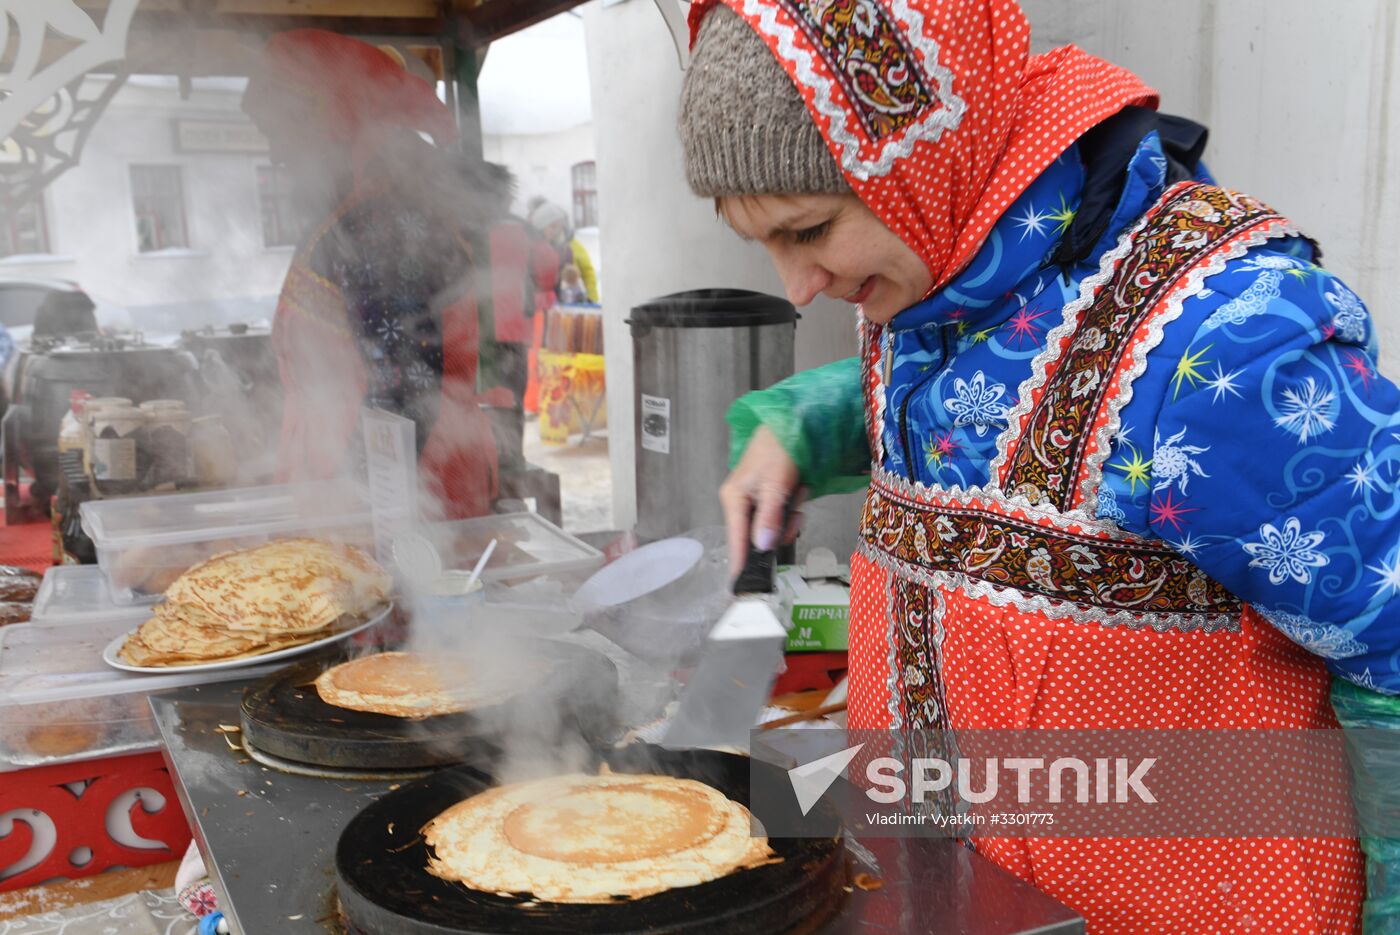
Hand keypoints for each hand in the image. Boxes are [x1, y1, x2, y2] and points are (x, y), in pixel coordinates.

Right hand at [719, 425, 804, 573]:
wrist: (794, 421)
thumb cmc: (778, 447)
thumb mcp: (775, 484)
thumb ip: (769, 517)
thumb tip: (762, 547)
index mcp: (733, 498)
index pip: (736, 539)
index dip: (741, 562)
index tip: (742, 586)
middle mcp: (741, 502)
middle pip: (758, 535)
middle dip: (781, 528)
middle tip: (794, 511)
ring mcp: (756, 500)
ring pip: (774, 527)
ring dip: (791, 515)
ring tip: (798, 491)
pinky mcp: (771, 497)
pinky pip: (782, 515)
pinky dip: (794, 507)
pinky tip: (799, 489)